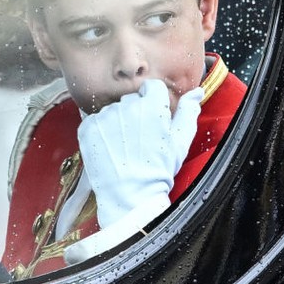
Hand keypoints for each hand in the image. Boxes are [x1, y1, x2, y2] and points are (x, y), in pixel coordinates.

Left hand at [77, 79, 202, 229]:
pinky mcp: (87, 128)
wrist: (130, 196)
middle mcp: (126, 105)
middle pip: (131, 99)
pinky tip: (110, 149)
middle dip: (135, 114)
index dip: (153, 101)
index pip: (151, 87)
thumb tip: (196, 92)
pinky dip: (101, 132)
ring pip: (113, 110)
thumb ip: (188, 112)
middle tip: (139, 139)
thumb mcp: (180, 142)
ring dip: (118, 123)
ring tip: (124, 147)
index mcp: (151, 105)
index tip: (152, 118)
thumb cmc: (158, 170)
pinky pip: (94, 121)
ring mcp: (104, 116)